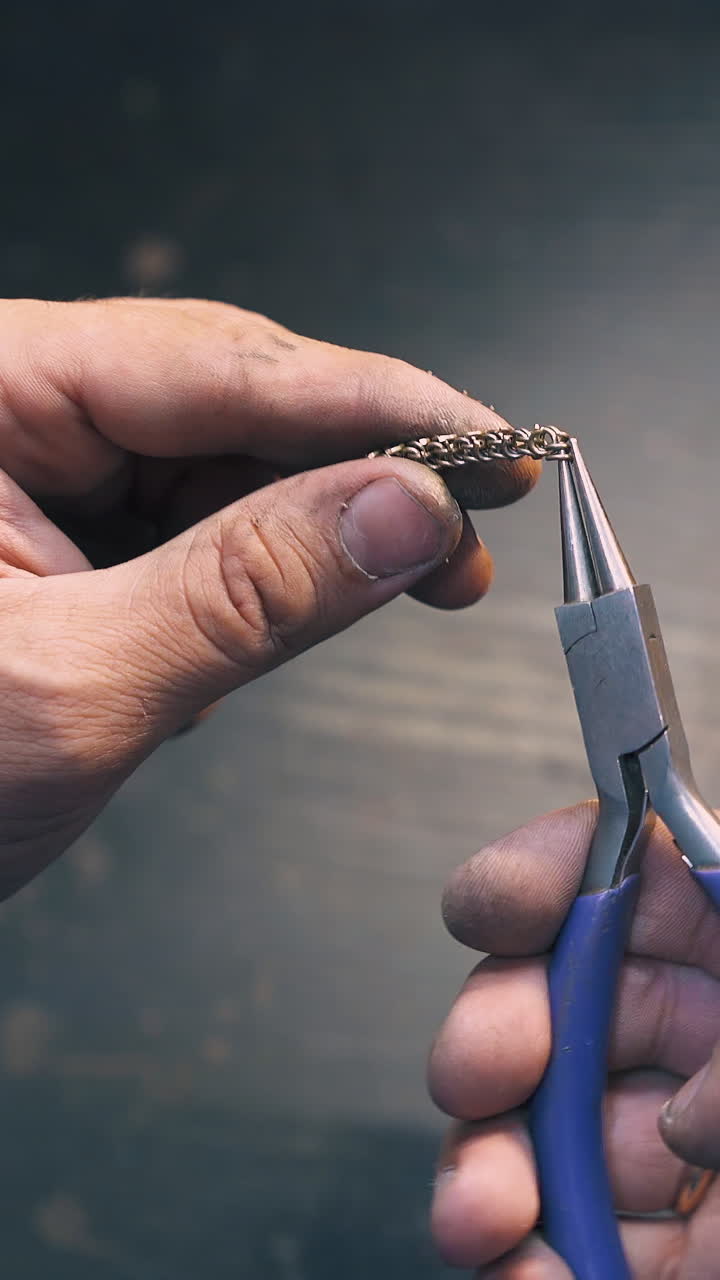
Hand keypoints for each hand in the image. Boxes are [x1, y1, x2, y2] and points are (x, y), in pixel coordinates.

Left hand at [0, 296, 535, 897]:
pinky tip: (321, 592)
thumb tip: (410, 509)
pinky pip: (189, 520)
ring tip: (426, 568)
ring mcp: (28, 464)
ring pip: (219, 458)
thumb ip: (249, 591)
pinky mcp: (53, 527)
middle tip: (475, 523)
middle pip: (225, 395)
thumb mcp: (76, 688)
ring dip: (326, 517)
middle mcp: (4, 402)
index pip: (211, 361)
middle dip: (362, 462)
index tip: (494, 438)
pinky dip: (267, 563)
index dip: (373, 399)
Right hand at [429, 804, 719, 1275]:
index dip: (548, 872)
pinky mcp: (663, 1247)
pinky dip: (526, 1263)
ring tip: (480, 1212)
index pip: (633, 872)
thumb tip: (678, 1122)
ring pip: (543, 1125)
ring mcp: (676, 1143)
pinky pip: (572, 1241)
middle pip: (563, 996)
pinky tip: (524, 1272)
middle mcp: (701, 1035)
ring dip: (486, 1163)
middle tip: (478, 1072)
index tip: (493, 909)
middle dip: (492, 1030)